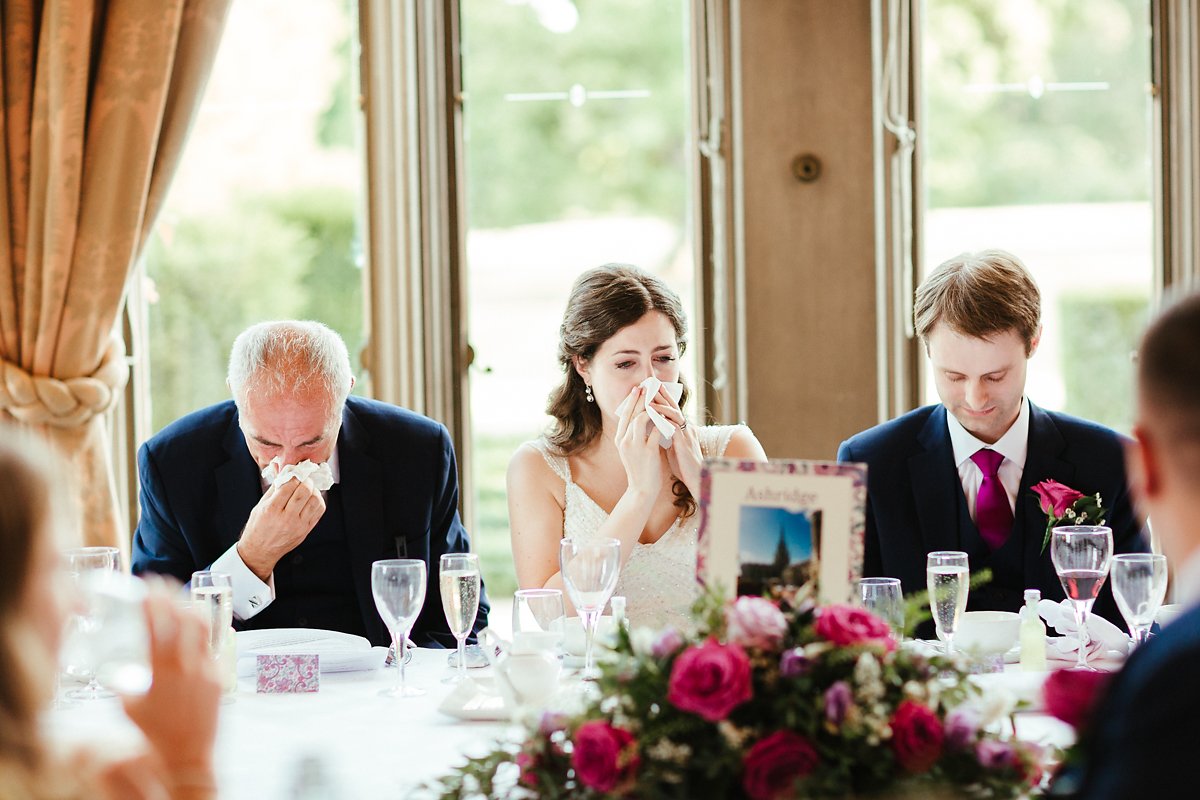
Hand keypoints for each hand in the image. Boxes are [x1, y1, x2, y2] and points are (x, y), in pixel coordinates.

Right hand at [121, 590, 220, 783]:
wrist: (187, 755)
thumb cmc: (155, 734)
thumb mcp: (130, 707)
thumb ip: (124, 684)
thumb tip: (116, 669)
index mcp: (163, 672)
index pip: (158, 626)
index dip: (152, 603)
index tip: (146, 588)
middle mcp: (188, 667)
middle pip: (184, 618)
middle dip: (172, 596)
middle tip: (162, 585)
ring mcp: (207, 670)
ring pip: (203, 628)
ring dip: (190, 609)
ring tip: (180, 599)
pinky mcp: (219, 677)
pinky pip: (212, 647)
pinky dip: (201, 634)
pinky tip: (194, 628)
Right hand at [237, 477, 325, 578]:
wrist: (260, 551)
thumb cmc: (258, 527)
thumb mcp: (260, 505)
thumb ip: (274, 487)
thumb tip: (280, 469)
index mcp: (271, 509)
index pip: (289, 486)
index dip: (294, 476)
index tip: (294, 474)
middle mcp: (286, 518)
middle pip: (304, 492)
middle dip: (306, 481)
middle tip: (303, 479)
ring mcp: (298, 525)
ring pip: (315, 501)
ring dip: (314, 491)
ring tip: (308, 489)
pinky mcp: (306, 530)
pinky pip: (319, 511)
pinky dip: (318, 501)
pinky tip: (311, 499)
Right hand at [613, 386, 665, 498]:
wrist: (641, 490)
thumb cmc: (640, 470)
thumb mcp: (632, 450)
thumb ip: (636, 435)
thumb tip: (644, 418)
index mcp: (620, 439)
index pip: (625, 415)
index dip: (632, 401)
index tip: (638, 390)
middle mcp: (625, 441)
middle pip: (632, 413)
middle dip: (640, 398)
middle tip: (647, 387)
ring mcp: (635, 446)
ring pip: (641, 419)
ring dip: (650, 408)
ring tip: (658, 401)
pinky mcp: (648, 451)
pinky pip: (656, 430)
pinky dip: (662, 422)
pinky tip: (667, 417)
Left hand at [649, 386, 702, 497]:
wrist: (695, 479)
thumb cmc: (684, 465)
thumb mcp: (674, 447)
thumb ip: (667, 437)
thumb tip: (656, 430)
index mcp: (684, 429)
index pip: (673, 410)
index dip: (664, 400)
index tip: (654, 390)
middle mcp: (687, 428)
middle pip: (674, 407)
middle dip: (663, 396)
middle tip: (652, 385)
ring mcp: (686, 433)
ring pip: (674, 414)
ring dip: (661, 406)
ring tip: (649, 400)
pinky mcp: (684, 441)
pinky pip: (673, 426)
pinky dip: (662, 420)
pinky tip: (653, 417)